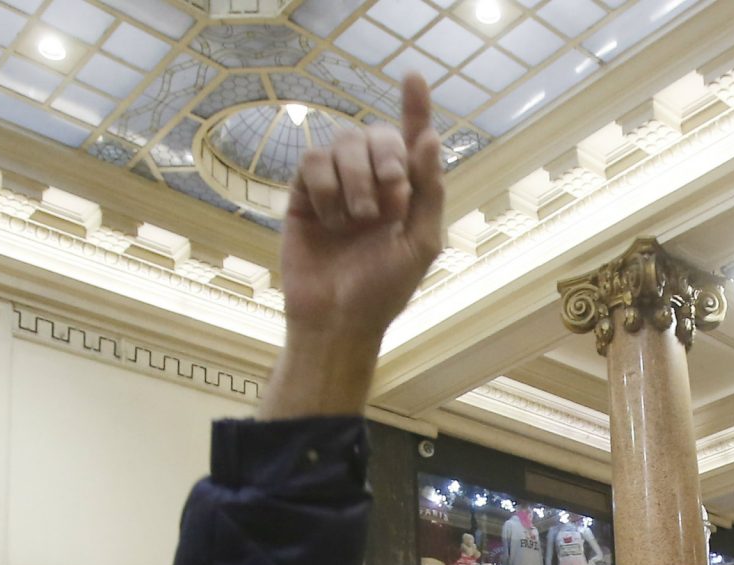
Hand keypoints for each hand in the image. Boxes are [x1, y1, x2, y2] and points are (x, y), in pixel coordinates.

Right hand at [264, 73, 445, 418]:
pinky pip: (312, 163)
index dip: (414, 107)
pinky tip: (330, 221)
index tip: (413, 76)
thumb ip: (429, 190)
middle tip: (391, 200)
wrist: (336, 319)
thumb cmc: (383, 290)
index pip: (412, 140)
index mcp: (406, 193)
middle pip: (377, 135)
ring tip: (357, 222)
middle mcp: (371, 183)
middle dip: (387, 159)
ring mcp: (336, 186)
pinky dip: (325, 188)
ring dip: (356, 180)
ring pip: (343, 144)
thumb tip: (429, 137)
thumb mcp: (420, 243)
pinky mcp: (303, 194)